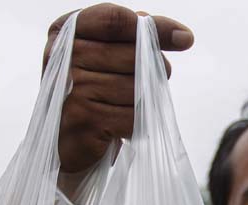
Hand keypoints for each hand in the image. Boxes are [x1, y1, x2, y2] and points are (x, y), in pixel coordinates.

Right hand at [43, 3, 193, 173]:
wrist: (64, 142)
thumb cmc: (90, 94)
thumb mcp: (104, 56)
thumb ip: (137, 37)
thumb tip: (182, 35)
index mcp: (66, 32)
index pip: (115, 19)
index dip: (155, 28)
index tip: (184, 38)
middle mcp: (64, 56)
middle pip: (133, 55)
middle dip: (155, 69)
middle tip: (148, 83)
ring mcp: (73, 87)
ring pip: (135, 88)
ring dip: (142, 101)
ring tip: (125, 106)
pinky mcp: (84, 119)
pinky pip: (132, 116)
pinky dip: (135, 124)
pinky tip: (119, 125)